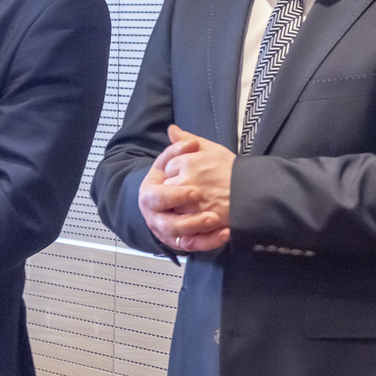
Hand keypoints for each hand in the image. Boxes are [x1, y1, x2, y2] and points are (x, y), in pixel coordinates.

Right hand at [136, 124, 234, 252]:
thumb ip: (177, 147)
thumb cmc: (176, 177)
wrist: (176, 197)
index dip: (174, 195)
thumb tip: (174, 130)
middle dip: (187, 217)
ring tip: (216, 219)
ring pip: (180, 237)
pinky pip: (195, 246)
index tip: (195, 190)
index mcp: (150, 193)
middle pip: (166, 223)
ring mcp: (168, 231)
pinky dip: (210, 242)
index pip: (156, 196)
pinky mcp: (183, 241)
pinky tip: (225, 233)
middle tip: (210, 211)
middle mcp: (156, 215)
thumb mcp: (177, 160)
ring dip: (198, 230)